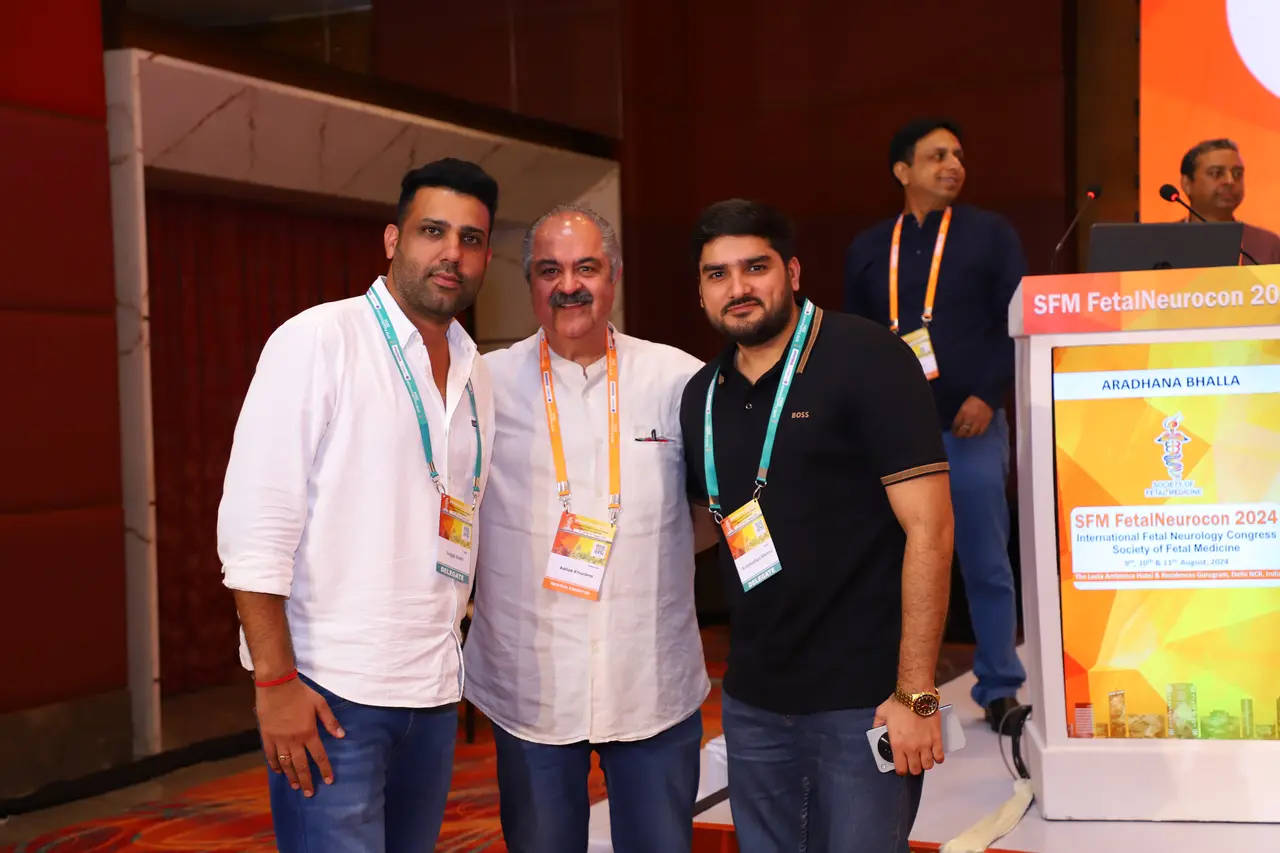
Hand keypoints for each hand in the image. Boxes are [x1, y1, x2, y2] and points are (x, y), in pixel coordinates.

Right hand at [255, 677, 344, 795]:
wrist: (276, 685)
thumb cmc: (300, 693)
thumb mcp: (320, 703)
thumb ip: (330, 721)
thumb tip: (341, 735)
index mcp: (308, 732)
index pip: (319, 756)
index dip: (324, 769)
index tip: (328, 781)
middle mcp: (294, 740)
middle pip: (301, 765)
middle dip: (307, 780)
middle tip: (310, 793)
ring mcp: (279, 739)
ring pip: (285, 763)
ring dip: (291, 776)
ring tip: (296, 786)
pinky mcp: (267, 736)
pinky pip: (270, 755)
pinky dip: (274, 765)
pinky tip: (278, 772)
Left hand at [874, 695, 944, 775]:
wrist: (916, 695)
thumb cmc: (898, 703)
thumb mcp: (882, 713)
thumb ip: (877, 724)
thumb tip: (876, 731)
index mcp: (897, 744)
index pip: (901, 768)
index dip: (901, 770)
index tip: (901, 767)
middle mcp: (912, 748)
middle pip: (915, 769)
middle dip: (913, 768)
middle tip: (912, 761)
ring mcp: (926, 745)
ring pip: (928, 765)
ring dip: (925, 763)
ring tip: (923, 757)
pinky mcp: (936, 739)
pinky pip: (939, 756)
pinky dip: (937, 758)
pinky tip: (934, 755)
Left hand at [951, 396, 993, 437]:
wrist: (986, 398)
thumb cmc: (973, 400)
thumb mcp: (963, 406)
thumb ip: (960, 414)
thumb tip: (957, 423)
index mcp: (963, 412)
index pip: (956, 424)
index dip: (954, 429)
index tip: (953, 431)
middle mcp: (970, 418)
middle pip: (962, 431)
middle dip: (959, 434)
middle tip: (958, 435)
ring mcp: (978, 422)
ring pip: (971, 433)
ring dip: (967, 435)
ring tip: (965, 435)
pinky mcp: (985, 424)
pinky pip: (980, 432)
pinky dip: (976, 434)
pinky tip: (974, 433)